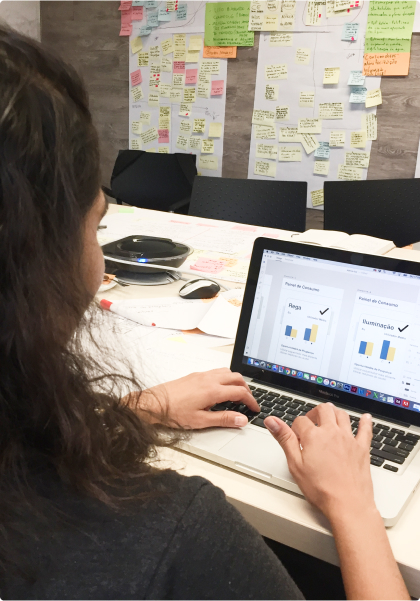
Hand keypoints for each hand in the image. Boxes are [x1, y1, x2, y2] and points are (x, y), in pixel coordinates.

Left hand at [129, 368, 259, 428]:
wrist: (154, 403)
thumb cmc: (173, 412)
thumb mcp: (201, 421)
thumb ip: (223, 419)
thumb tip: (241, 419)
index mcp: (213, 390)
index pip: (240, 392)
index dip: (251, 401)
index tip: (255, 408)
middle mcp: (209, 379)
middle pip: (237, 378)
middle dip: (246, 389)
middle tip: (248, 401)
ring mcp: (201, 375)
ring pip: (227, 372)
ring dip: (236, 381)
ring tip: (237, 394)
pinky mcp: (195, 375)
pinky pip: (216, 372)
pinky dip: (225, 378)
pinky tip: (220, 389)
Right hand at [265, 403, 374, 521]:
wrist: (348, 504)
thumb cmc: (321, 489)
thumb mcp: (295, 464)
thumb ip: (284, 439)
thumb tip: (272, 421)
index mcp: (314, 436)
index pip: (300, 421)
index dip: (295, 427)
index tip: (295, 437)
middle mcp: (332, 433)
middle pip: (324, 410)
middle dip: (314, 412)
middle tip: (311, 421)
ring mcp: (349, 439)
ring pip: (342, 415)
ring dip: (334, 412)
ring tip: (329, 417)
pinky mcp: (362, 448)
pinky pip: (365, 429)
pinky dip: (365, 422)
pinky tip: (365, 418)